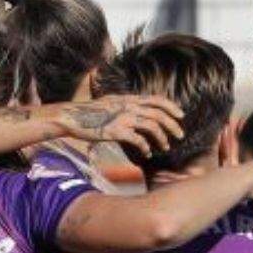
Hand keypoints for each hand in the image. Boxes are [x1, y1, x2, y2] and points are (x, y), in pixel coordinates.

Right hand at [54, 95, 184, 158]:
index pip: (156, 99)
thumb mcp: (110, 102)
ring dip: (162, 138)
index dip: (171, 106)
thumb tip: (138, 109)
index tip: (181, 116)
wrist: (71, 117)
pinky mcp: (116, 131)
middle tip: (180, 135)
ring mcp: (123, 117)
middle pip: (158, 113)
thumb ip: (125, 104)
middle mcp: (128, 105)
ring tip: (165, 147)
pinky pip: (138, 140)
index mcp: (128, 98)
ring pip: (152, 126)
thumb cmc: (90, 113)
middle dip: (173, 125)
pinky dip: (146, 147)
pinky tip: (147, 153)